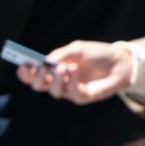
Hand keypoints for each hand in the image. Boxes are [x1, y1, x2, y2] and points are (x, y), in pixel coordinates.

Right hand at [16, 41, 130, 102]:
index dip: (25, 72)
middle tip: (42, 67)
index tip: (24, 64)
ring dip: (57, 78)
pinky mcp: (83, 97)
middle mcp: (59, 82)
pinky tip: (74, 69)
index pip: (33, 75)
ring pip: (54, 91)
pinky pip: (73, 93)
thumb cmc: (97, 54)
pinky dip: (71, 81)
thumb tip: (45, 61)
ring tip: (64, 66)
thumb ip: (60, 54)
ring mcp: (70, 90)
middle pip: (39, 86)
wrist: (120, 61)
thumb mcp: (77, 49)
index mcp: (53, 69)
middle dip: (38, 77)